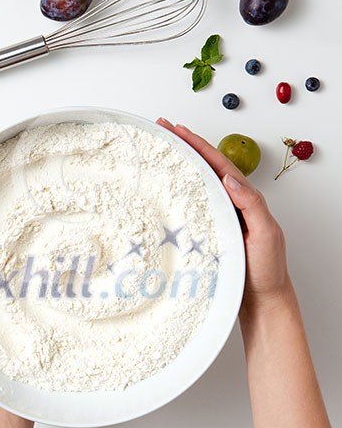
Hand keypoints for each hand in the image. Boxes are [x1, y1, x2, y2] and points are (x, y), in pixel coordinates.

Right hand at [155, 118, 292, 313]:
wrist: (260, 299)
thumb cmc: (266, 268)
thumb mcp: (266, 234)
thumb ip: (251, 205)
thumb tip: (229, 178)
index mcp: (243, 198)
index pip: (218, 164)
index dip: (198, 144)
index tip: (178, 130)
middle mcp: (229, 202)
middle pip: (205, 166)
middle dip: (185, 145)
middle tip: (163, 129)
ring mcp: (217, 215)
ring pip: (196, 182)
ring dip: (180, 164)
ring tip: (161, 150)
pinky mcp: (207, 230)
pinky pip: (190, 204)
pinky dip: (176, 191)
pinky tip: (164, 188)